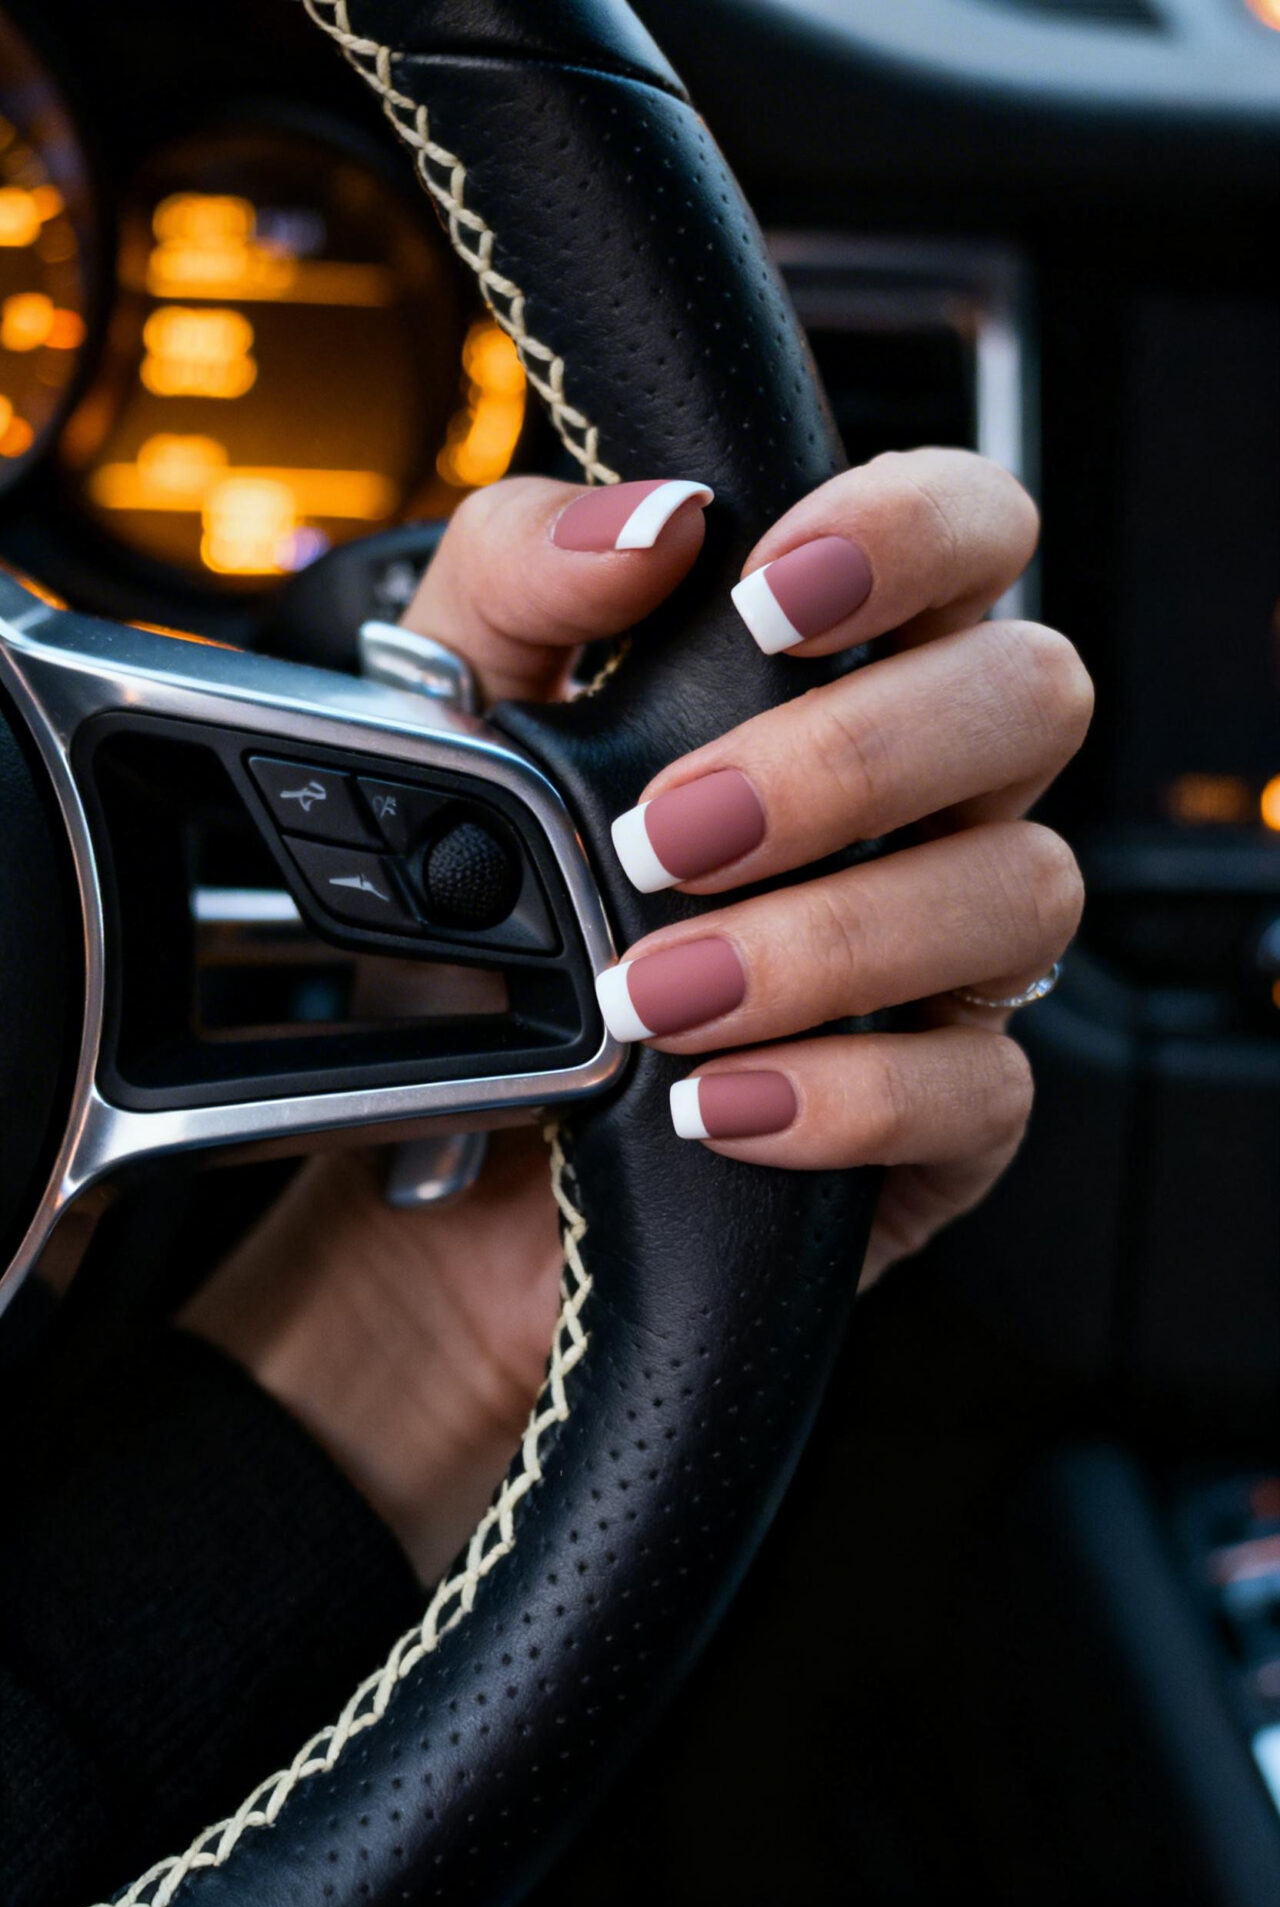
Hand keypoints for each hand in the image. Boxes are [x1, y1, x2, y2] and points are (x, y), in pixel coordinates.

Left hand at [187, 452, 1089, 1579]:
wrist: (445, 1160)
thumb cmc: (476, 933)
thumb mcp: (449, 726)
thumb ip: (522, 581)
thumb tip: (653, 520)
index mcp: (826, 674)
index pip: (966, 536)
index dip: (913, 531)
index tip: (770, 598)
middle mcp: (916, 802)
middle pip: (1030, 697)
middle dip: (853, 757)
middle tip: (670, 834)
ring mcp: (944, 960)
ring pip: (1025, 890)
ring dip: (829, 940)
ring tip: (655, 994)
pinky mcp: (941, 1116)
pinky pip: (981, 1090)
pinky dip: (843, 1097)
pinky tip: (714, 1105)